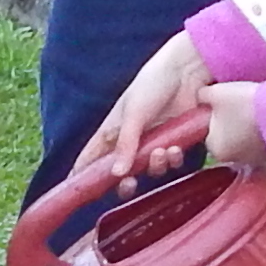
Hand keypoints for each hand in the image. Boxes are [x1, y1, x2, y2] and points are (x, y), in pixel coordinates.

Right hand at [79, 36, 217, 182]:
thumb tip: (116, 174)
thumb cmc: (152, 83)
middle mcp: (129, 141)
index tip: (78, 194)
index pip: (90, 159)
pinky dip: (172, 159)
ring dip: (154, 166)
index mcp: (111, 131)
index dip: (82, 177)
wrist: (187, 71)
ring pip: (148, 171)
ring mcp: (152, 142)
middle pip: (120, 175)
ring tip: (161, 151)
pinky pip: (171, 163)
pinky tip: (175, 148)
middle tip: (129, 183)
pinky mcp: (174, 142)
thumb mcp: (133, 113)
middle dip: (124, 184)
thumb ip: (125, 144)